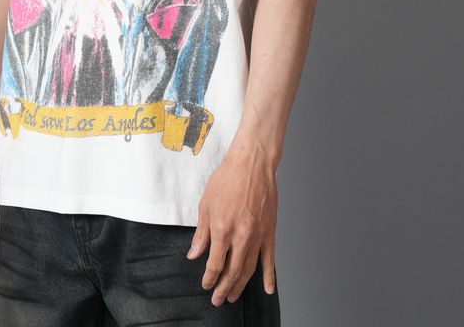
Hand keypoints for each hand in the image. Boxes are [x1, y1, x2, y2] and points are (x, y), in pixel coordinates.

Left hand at [187, 142, 277, 305]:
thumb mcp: (205, 204)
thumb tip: (194, 254)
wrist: (251, 163)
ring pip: (249, 269)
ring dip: (241, 285)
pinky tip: (267, 289)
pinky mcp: (270, 232)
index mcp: (222, 229)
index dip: (209, 278)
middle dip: (223, 288)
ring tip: (234, 295)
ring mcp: (257, 236)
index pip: (214, 264)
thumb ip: (201, 232)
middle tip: (218, 299)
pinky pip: (269, 259)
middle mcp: (240, 236)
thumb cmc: (227, 178)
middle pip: (232, 272)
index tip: (206, 285)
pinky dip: (268, 276)